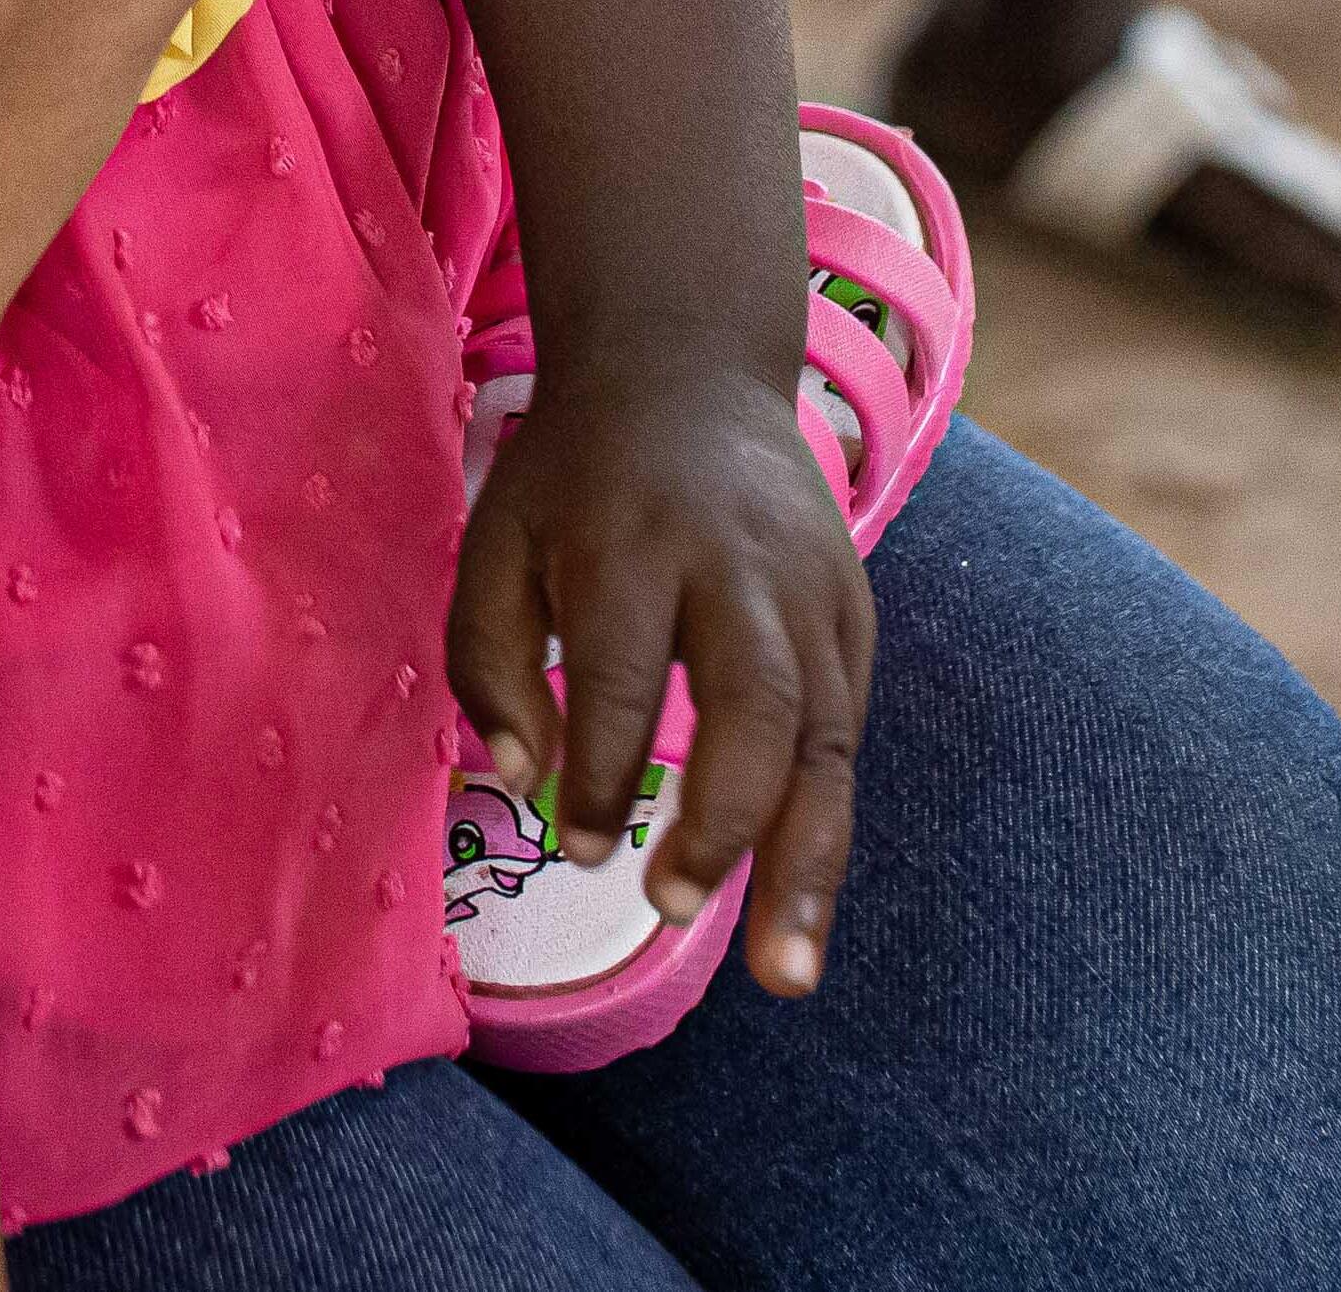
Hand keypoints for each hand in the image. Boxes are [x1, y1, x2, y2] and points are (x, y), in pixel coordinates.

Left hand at [454, 360, 873, 1001]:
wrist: (688, 366)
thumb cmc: (572, 475)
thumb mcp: (496, 534)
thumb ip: (488, 659)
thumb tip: (522, 781)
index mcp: (631, 535)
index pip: (624, 670)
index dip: (600, 768)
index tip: (577, 844)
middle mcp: (736, 563)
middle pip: (757, 704)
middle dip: (724, 822)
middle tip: (674, 908)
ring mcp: (811, 588)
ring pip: (827, 738)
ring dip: (807, 863)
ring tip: (784, 974)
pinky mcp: (852, 612)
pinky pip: (849, 733)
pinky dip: (826, 821)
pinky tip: (802, 900)